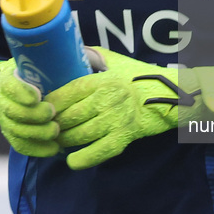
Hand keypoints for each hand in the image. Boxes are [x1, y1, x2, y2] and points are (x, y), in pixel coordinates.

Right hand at [0, 60, 60, 157]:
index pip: (10, 86)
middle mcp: (2, 100)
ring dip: (37, 133)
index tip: (38, 95)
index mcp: (7, 79)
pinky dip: (37, 149)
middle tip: (52, 114)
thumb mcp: (34, 63)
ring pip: (16, 131)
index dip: (22, 92)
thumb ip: (48, 62)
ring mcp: (4, 119)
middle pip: (13, 112)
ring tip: (56, 132)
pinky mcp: (11, 134)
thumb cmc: (31, 74)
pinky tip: (54, 149)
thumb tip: (76, 57)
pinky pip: (21, 145)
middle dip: (33, 115)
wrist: (14, 88)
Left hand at [46, 48, 213, 169]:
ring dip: (63, 142)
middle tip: (46, 130)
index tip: (40, 110)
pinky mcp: (125, 137)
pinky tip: (72, 161)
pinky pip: (97, 152)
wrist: (172, 96)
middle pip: (68, 117)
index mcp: (102, 79)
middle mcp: (107, 98)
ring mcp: (116, 119)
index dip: (48, 105)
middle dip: (53, 126)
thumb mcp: (116, 61)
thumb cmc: (140, 78)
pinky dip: (81, 159)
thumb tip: (68, 52)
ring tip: (56, 144)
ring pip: (79, 135)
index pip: (65, 93)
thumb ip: (92, 57)